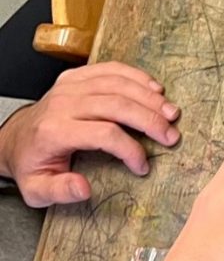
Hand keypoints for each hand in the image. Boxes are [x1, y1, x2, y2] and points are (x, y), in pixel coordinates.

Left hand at [0, 62, 179, 206]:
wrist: (15, 139)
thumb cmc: (32, 164)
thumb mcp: (37, 189)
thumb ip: (59, 191)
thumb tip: (84, 188)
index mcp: (54, 131)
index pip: (104, 134)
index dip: (130, 150)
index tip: (142, 166)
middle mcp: (62, 104)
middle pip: (117, 105)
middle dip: (150, 120)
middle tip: (171, 135)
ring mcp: (70, 86)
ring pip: (119, 84)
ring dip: (150, 98)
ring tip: (172, 113)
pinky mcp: (77, 76)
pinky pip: (112, 69)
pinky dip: (138, 77)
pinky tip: (156, 89)